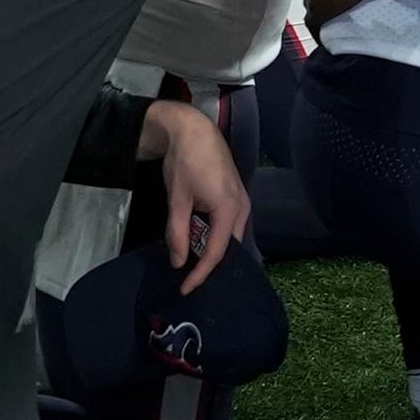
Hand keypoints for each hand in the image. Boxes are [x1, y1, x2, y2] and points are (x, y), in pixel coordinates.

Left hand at [138, 96, 247, 290]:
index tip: (185, 289)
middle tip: (188, 282)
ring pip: (228, 238)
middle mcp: (242, 208)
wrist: (193, 130)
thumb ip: (178, 233)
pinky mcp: (235, 197)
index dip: (200, 274)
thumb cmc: (185, 162)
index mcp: (229, 210)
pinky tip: (199, 243)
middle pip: (228, 248)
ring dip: (211, 251)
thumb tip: (178, 262)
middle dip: (209, 266)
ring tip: (192, 267)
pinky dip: (213, 237)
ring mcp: (241, 202)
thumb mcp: (177, 200)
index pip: (216, 252)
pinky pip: (227, 226)